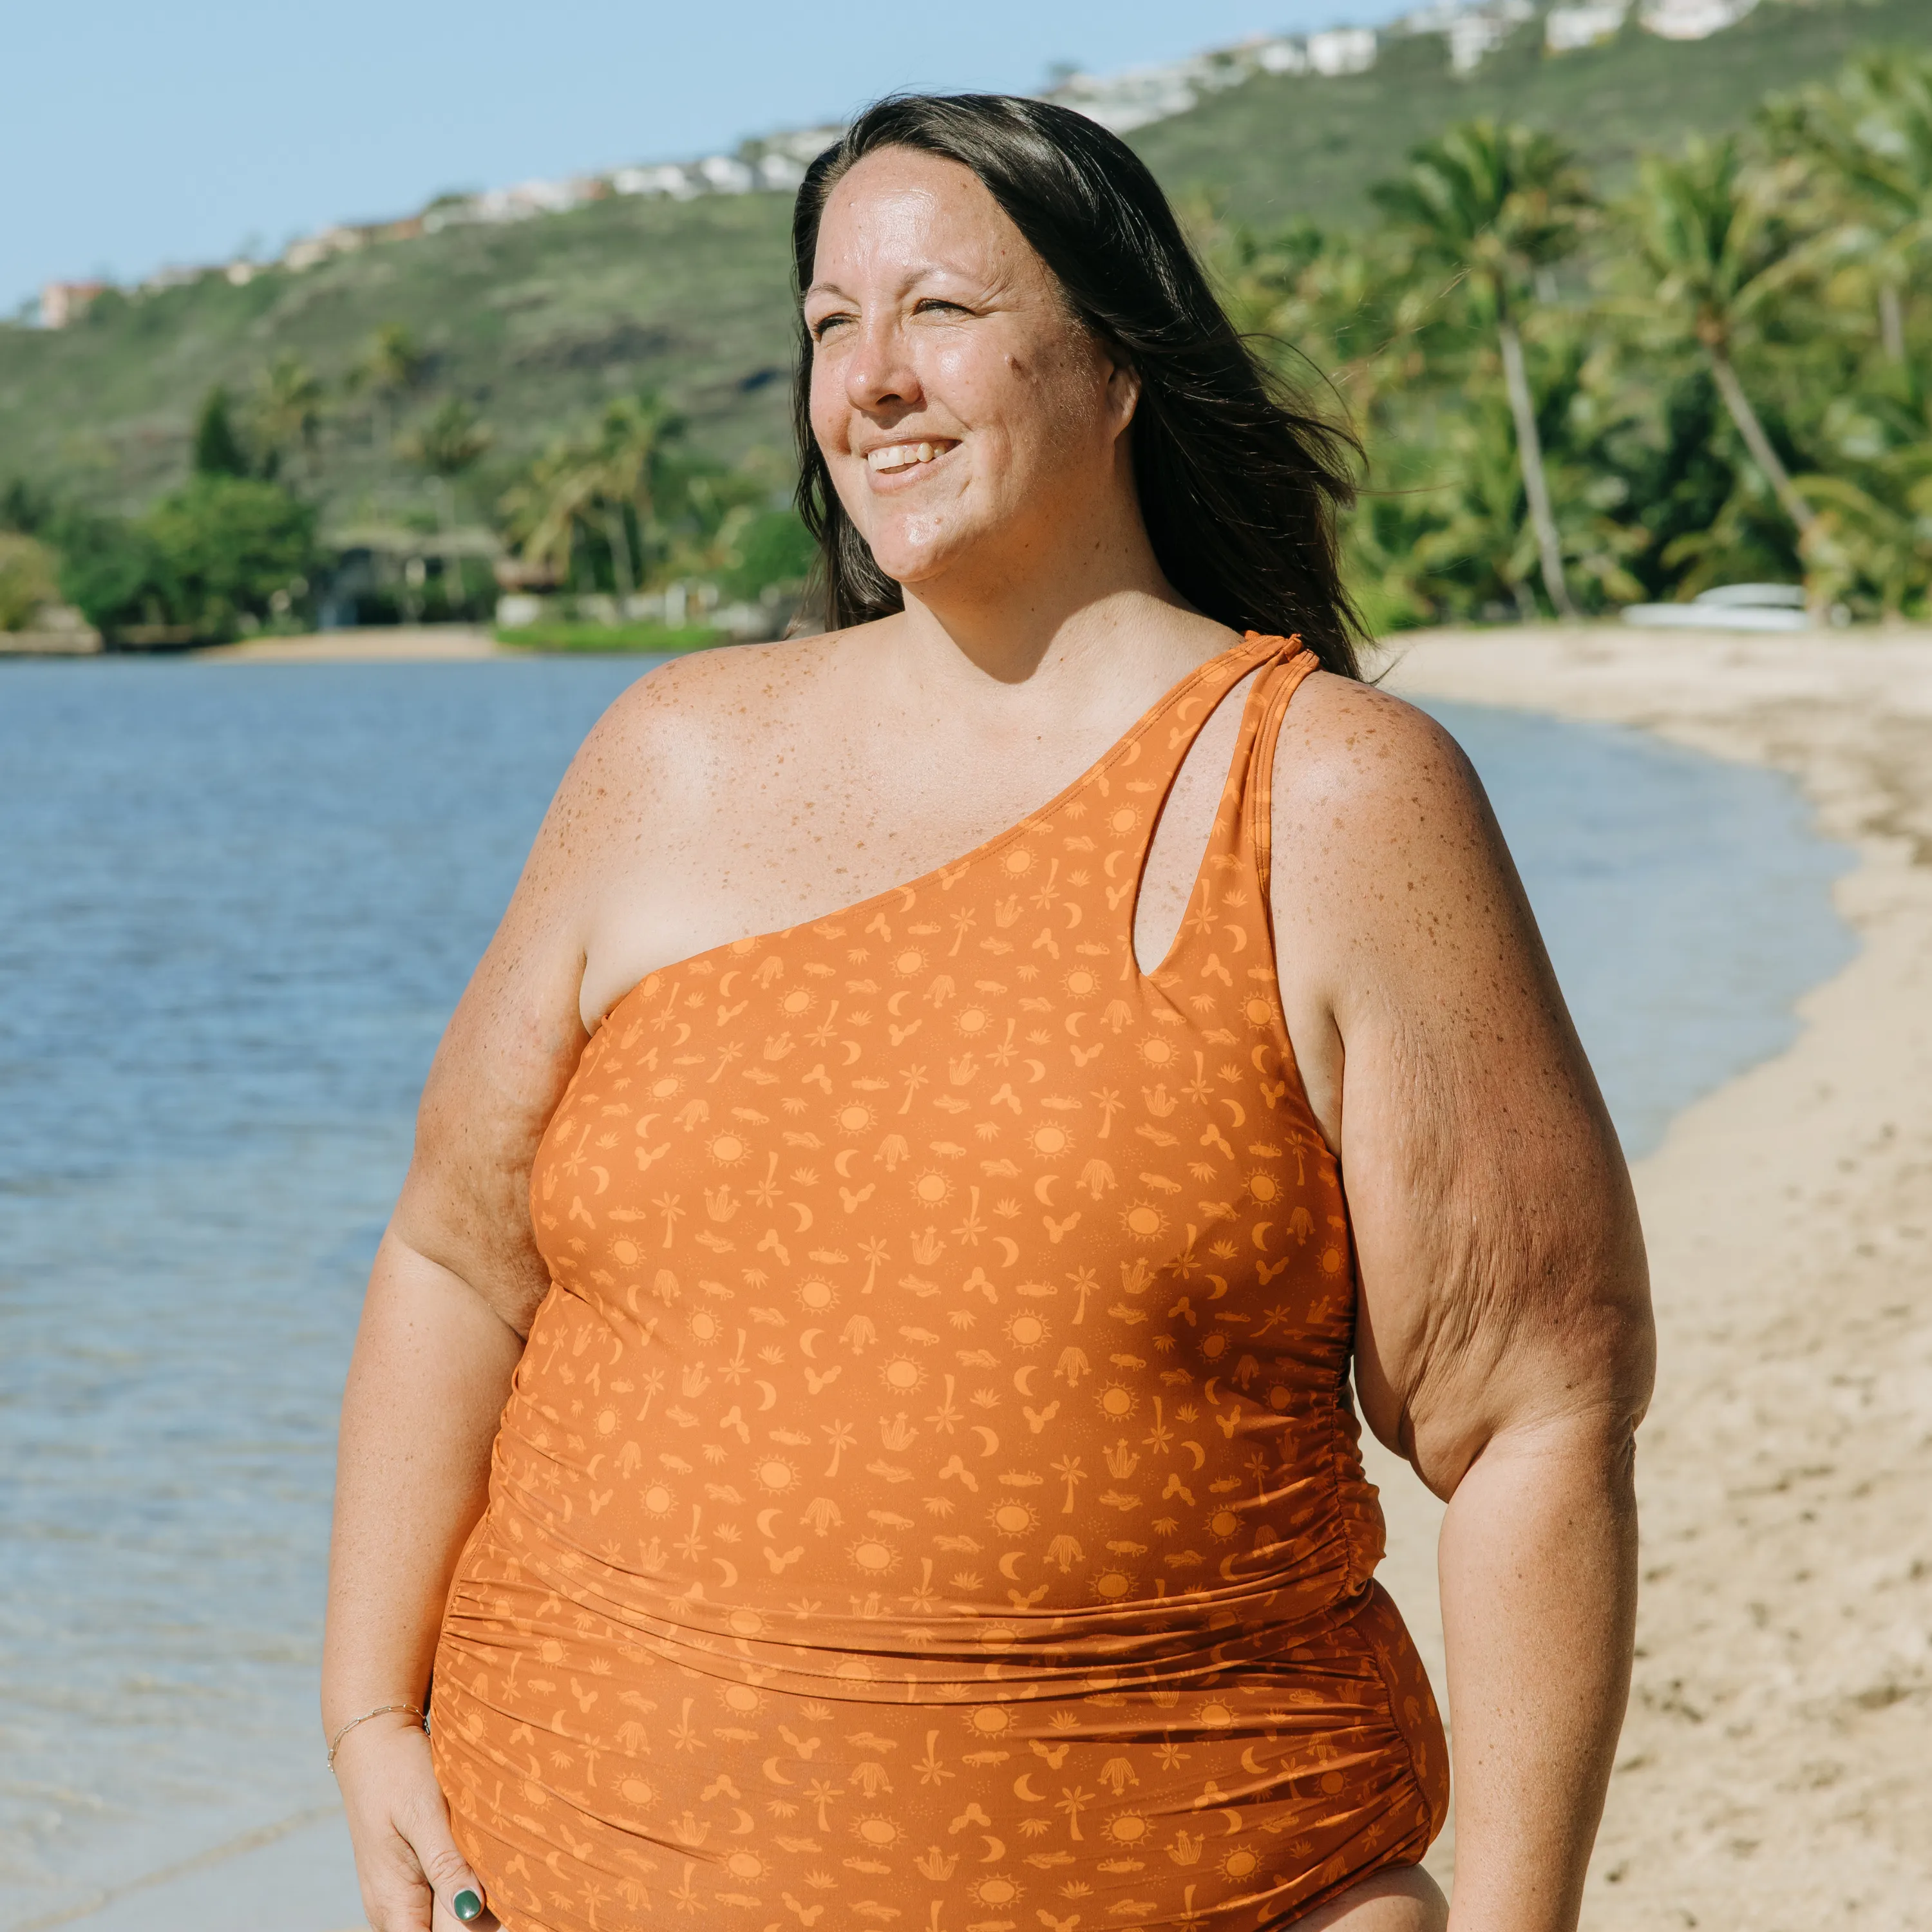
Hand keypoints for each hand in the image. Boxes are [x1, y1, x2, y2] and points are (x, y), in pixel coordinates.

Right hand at [334, 1713, 498, 1931]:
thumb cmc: (397, 1770)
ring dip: (482, 1898)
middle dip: (483, 1913)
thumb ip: (446, 1863)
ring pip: (452, 1918)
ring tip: (499, 1857)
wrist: (373, 1741)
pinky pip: (445, 1897)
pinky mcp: (413, 1877)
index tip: (498, 1901)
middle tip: (510, 1872)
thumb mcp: (423, 1812)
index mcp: (392, 1901)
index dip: (468, 1928)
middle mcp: (393, 1909)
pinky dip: (470, 1881)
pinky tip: (486, 1854)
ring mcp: (402, 1895)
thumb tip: (472, 1909)